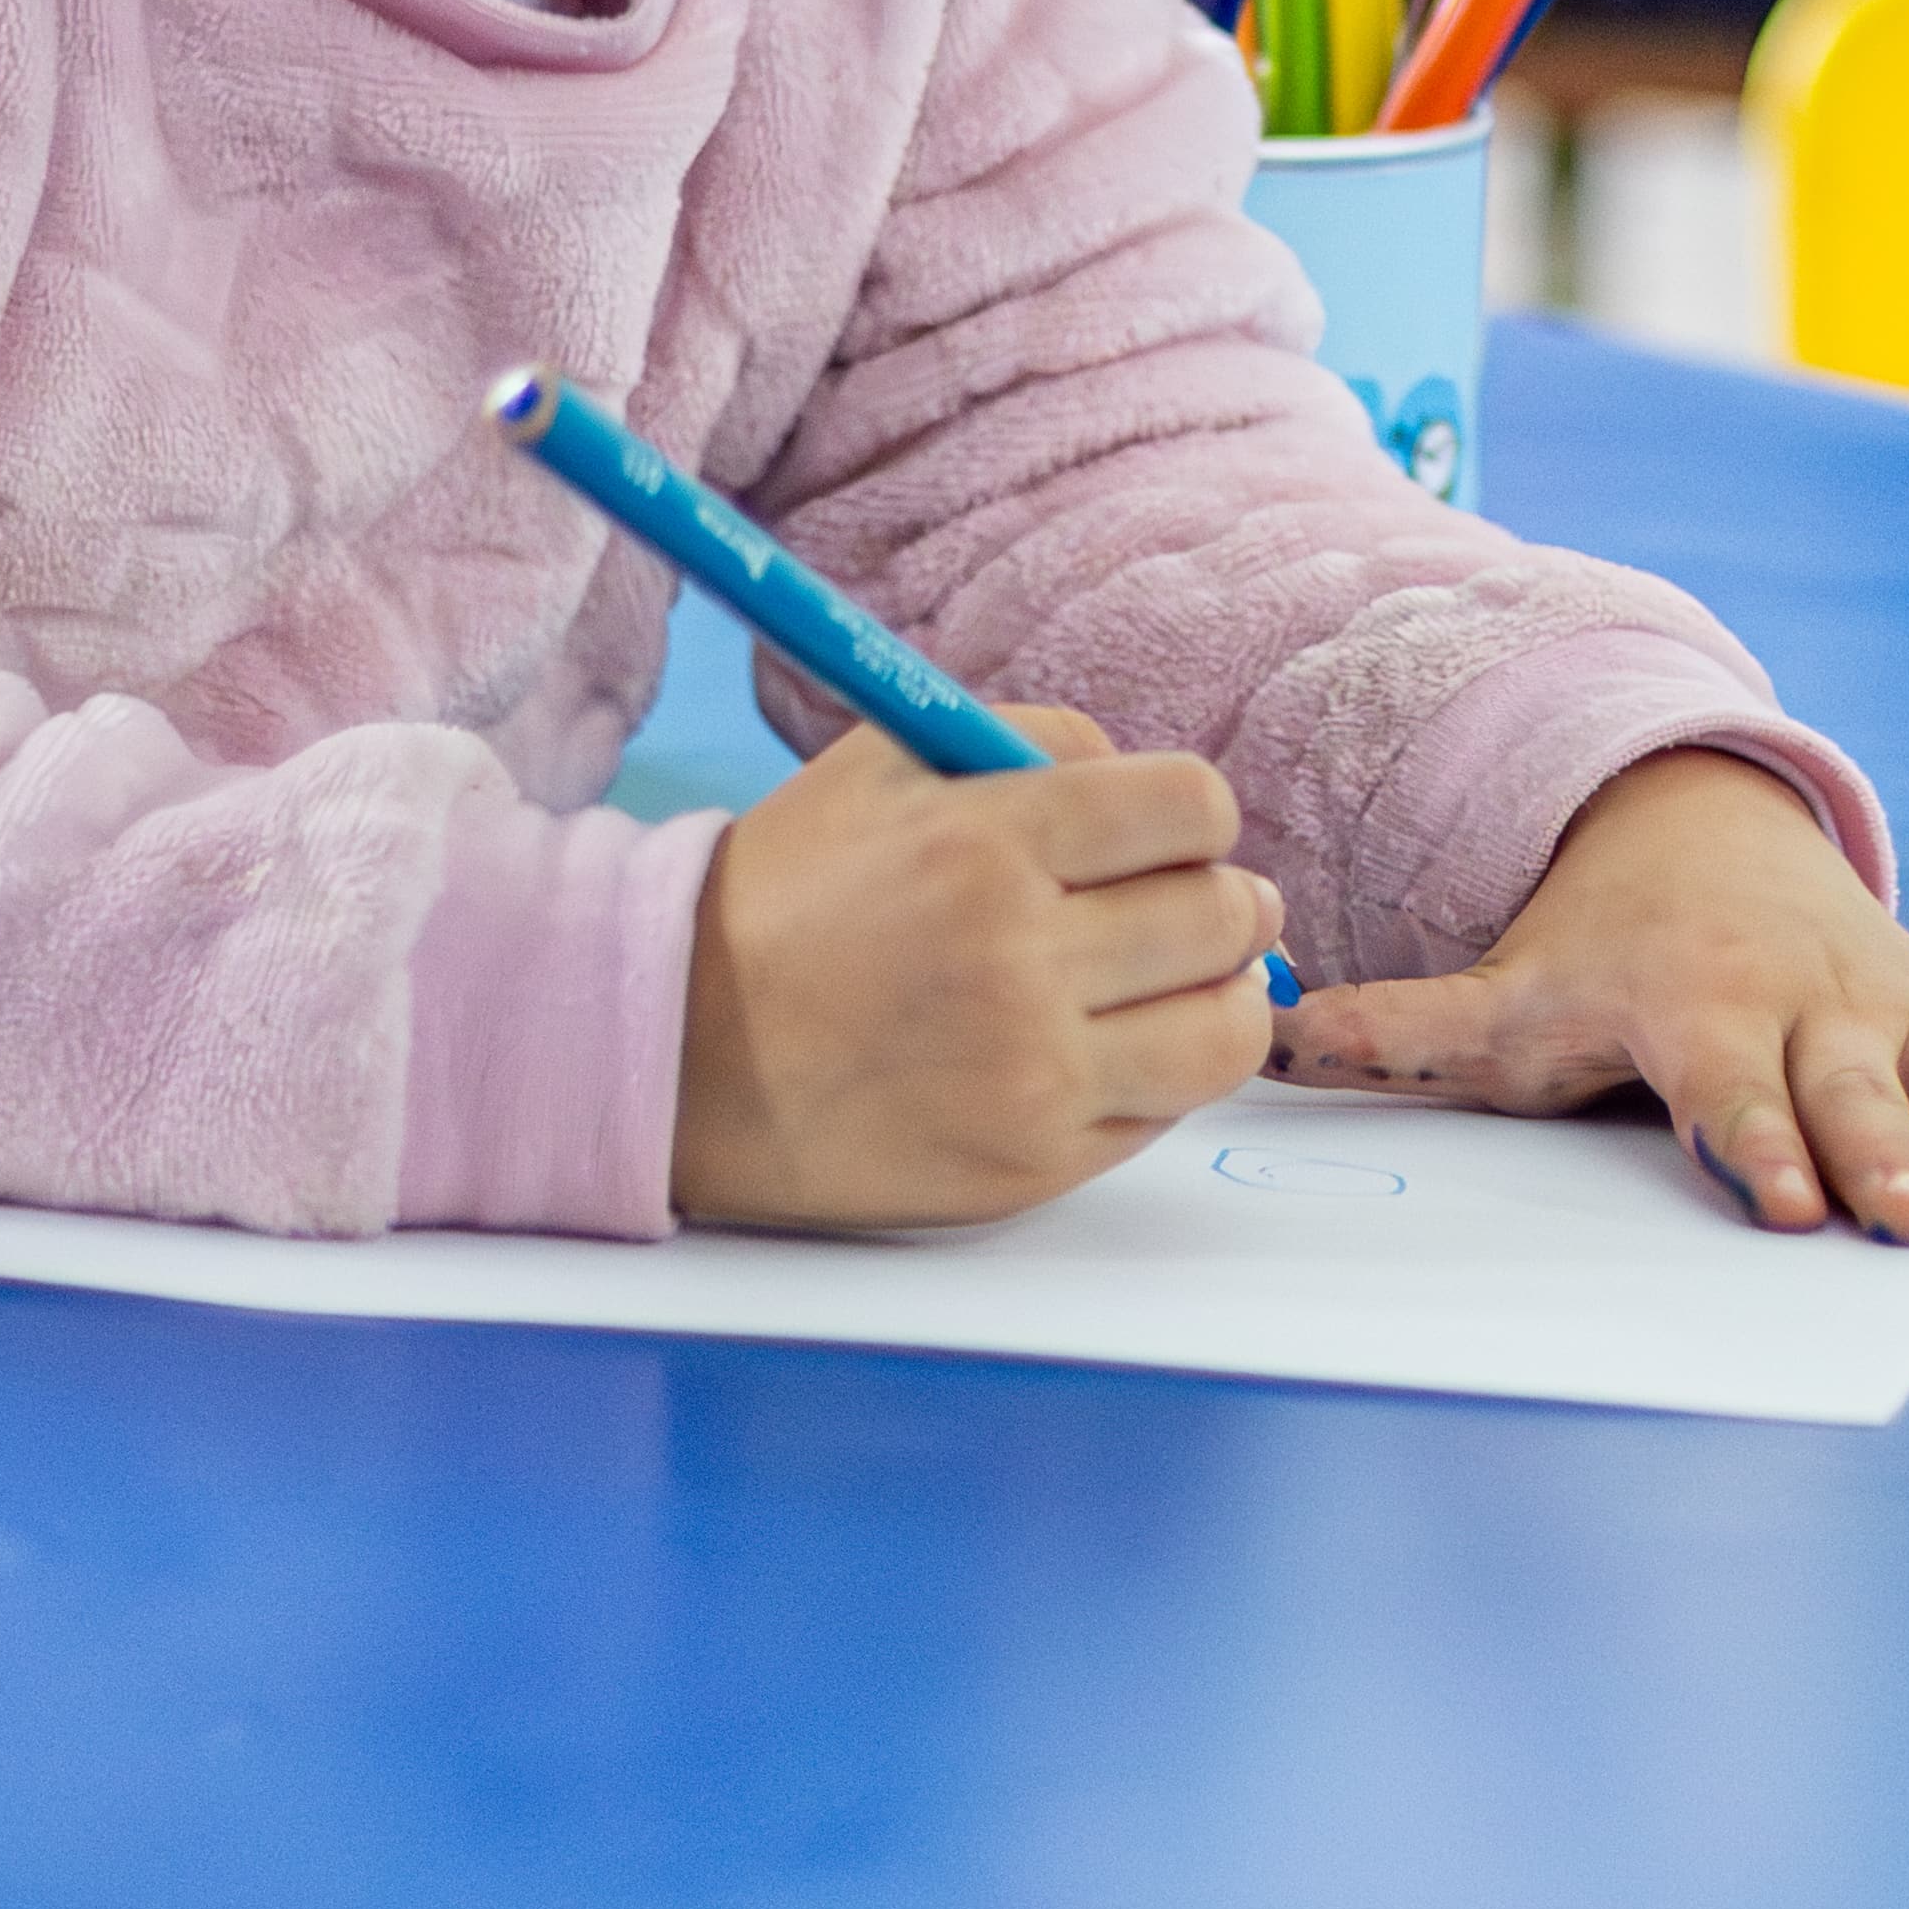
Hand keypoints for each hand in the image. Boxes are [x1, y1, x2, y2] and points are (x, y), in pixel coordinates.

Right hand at [669, 705, 1286, 1229]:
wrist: (681, 1053)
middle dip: (1224, 902)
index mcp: (987, 841)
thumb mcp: (890, 764)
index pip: (1192, 808)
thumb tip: (1165, 796)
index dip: (1197, 818)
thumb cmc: (793, 896)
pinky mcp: (1032, 1164)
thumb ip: (1038, 744)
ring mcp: (1032, 1074)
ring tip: (1180, 987)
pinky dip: (1158, 1078)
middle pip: (1226, 917)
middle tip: (1190, 909)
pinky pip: (1166, 1114)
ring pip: (1228, 1032)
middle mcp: (1019, 959)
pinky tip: (1104, 1051)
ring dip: (1222, 998)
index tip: (1172, 836)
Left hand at [1269, 749, 1908, 1242]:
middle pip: (1862, 1092)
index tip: (1789, 1202)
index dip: (1760, 1142)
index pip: (1734, 1091)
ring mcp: (1906, 1015)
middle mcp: (1818, 1011)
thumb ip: (1405, 1030)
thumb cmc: (1602, 944)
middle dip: (1891, 1154)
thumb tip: (1265, 1044)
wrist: (1711, 830)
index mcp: (1708, 1011)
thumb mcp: (1509, 987)